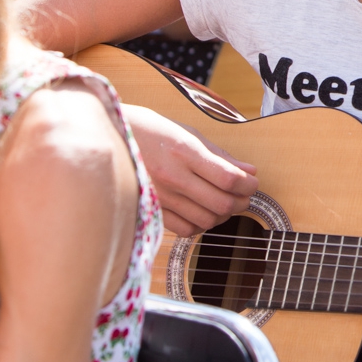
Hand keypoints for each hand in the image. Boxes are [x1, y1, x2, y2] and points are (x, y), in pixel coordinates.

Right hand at [124, 104, 257, 234]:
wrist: (109, 138)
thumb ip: (220, 155)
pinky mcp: (151, 210)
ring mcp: (161, 196)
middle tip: (244, 194)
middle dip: (242, 202)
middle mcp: (173, 177)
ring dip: (223, 214)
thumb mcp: (188, 133)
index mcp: (184, 151)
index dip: (249, 184)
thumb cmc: (152, 131)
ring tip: (224, 202)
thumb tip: (250, 171)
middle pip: (222, 203)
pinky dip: (201, 225)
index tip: (252, 181)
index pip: (228, 178)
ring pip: (207, 220)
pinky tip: (201, 211)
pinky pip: (186, 229)